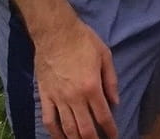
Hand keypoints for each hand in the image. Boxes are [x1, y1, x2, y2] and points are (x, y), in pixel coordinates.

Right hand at [34, 18, 119, 138]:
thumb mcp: (105, 56)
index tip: (114, 137)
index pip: (103, 116)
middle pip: (85, 129)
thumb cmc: (83, 40)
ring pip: (67, 128)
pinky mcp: (44, 96)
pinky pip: (49, 120)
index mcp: (92, 87)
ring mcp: (58, 98)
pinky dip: (55, 133)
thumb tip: (115, 102)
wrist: (55, 32)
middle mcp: (75, 97)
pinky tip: (61, 137)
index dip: (110, 130)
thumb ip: (111, 81)